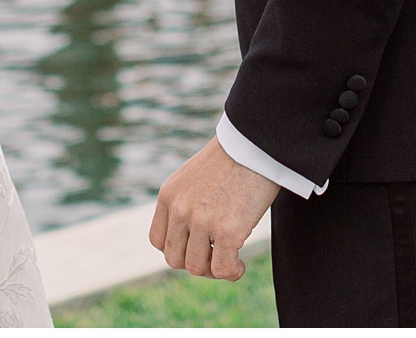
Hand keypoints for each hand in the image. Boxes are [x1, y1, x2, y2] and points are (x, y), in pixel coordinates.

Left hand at [149, 137, 278, 280]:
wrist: (257, 142)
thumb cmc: (233, 159)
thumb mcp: (195, 179)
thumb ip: (186, 204)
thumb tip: (193, 239)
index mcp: (169, 195)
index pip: (158, 240)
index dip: (178, 249)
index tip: (198, 246)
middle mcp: (180, 209)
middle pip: (174, 259)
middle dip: (196, 262)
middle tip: (217, 254)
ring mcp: (202, 221)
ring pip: (196, 268)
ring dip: (214, 269)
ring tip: (231, 257)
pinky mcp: (227, 231)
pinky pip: (222, 270)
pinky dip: (232, 273)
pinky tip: (241, 263)